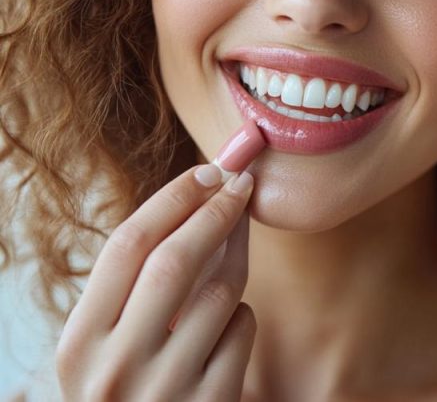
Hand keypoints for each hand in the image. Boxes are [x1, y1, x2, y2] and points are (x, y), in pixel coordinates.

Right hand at [55, 165, 255, 400]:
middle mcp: (115, 369)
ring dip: (233, 268)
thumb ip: (135, 287)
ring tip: (226, 269)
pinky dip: (241, 319)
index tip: (206, 172)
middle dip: (215, 211)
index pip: (127, 247)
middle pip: (176, 261)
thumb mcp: (107, 346)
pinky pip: (243, 330)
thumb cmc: (129, 390)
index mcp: (78, 345)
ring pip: (220, 293)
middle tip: (242, 183)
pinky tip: (224, 335)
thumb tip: (201, 198)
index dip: (173, 200)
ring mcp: (165, 390)